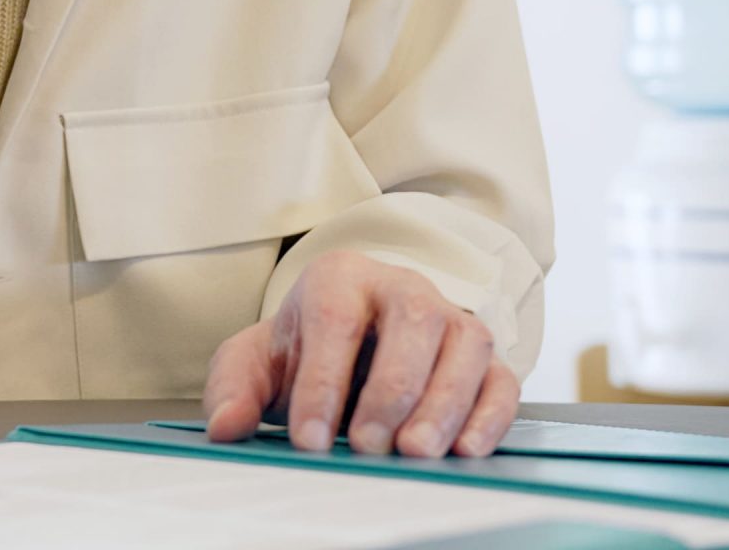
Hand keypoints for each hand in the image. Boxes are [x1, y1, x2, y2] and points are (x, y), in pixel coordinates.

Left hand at [203, 250, 519, 458]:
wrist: (347, 343)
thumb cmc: (303, 349)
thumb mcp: (255, 361)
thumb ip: (233, 388)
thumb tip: (226, 426)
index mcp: (340, 277)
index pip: (335, 319)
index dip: (323, 382)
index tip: (310, 438)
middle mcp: (402, 288)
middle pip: (412, 322)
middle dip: (390, 389)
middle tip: (367, 446)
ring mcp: (451, 318)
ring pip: (465, 346)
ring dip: (444, 403)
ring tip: (415, 452)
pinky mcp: (486, 358)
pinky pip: (502, 380)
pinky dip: (489, 416)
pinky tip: (465, 449)